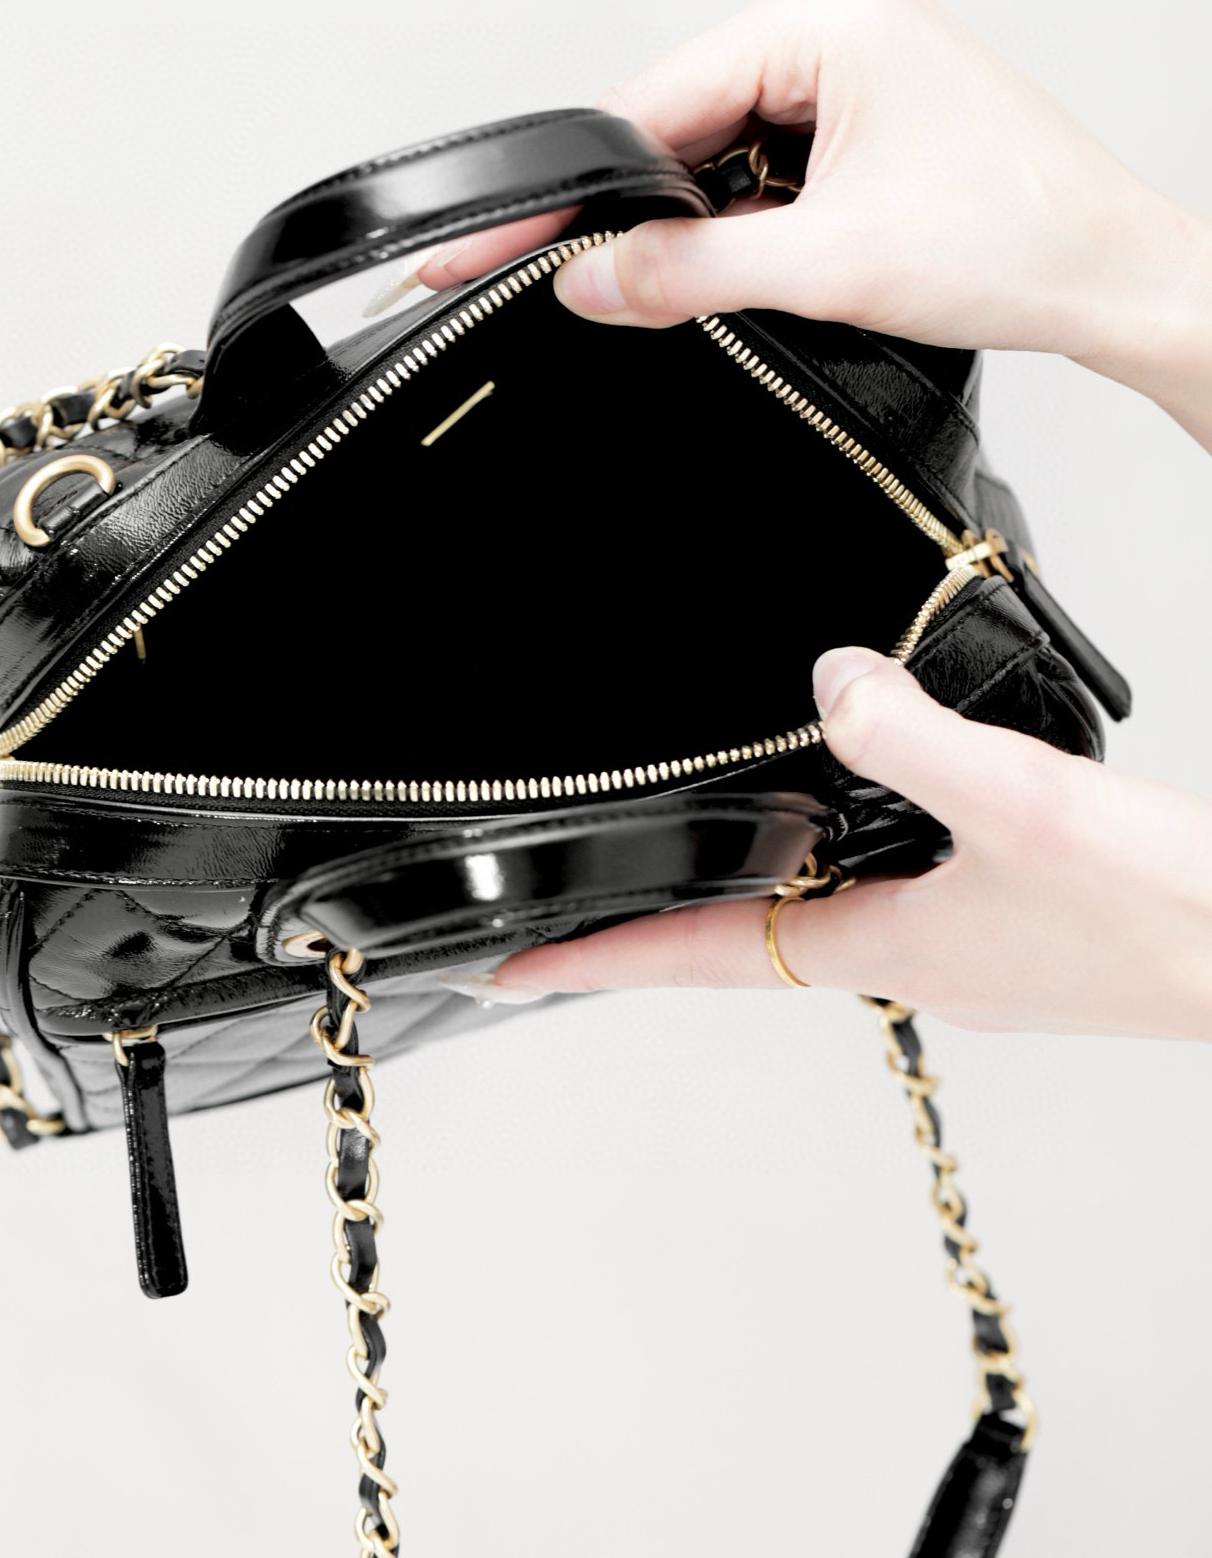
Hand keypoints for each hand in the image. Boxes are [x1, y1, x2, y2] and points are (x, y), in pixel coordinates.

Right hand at [407, 0, 1211, 450]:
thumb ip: (687, 273)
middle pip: (673, 119)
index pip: (647, 106)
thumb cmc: (1019, 241)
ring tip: (767, 263)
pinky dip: (741, 202)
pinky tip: (777, 241)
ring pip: (710, 136)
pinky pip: (753, 140)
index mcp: (824, 8)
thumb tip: (587, 281)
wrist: (1108, 272)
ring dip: (700, 210)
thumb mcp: (828, 266)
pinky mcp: (854, 76)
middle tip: (596, 285)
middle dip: (640, 208)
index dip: (569, 194)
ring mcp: (844, 33)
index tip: (495, 249)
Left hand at [484, 648, 1211, 1039]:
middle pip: (751, 937)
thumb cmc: (1175, 916)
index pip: (703, 958)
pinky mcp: (1016, 924)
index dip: (598, 963)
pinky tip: (869, 806)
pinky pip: (899, 882)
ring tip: (693, 847)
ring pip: (828, 905)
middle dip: (662, 919)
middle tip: (578, 906)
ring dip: (758, 879)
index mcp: (891, 946)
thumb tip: (827, 683)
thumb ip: (911, 739)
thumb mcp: (1023, 804)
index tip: (510, 972)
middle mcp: (918, 958)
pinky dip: (852, 847)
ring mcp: (969, 948)